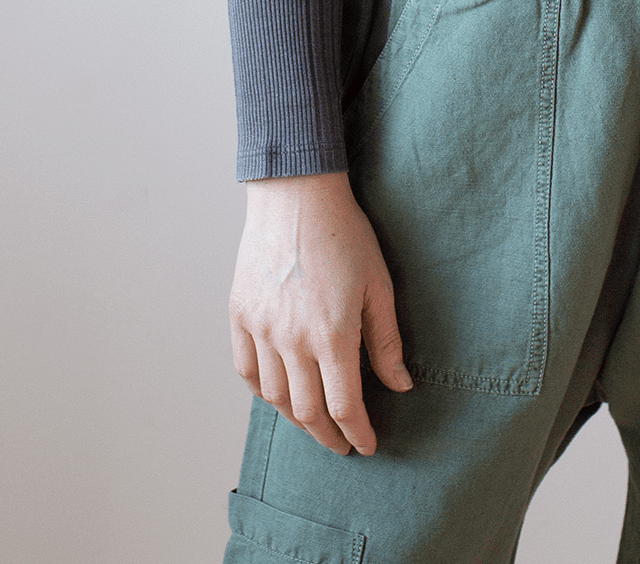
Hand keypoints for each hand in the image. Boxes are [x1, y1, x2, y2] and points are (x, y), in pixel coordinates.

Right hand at [229, 171, 412, 456]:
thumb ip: (386, 341)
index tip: (367, 445)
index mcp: (332, 335)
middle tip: (342, 443)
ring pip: (275, 397)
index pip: (344, 406)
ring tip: (313, 424)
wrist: (296, 194)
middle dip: (328, 436)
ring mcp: (261, 328)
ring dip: (296, 419)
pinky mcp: (240, 314)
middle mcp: (292, 340)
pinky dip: (261, 391)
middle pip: (307, 411)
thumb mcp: (378, 285)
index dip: (357, 432)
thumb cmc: (343, 234)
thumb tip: (399, 385)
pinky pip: (245, 370)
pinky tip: (277, 394)